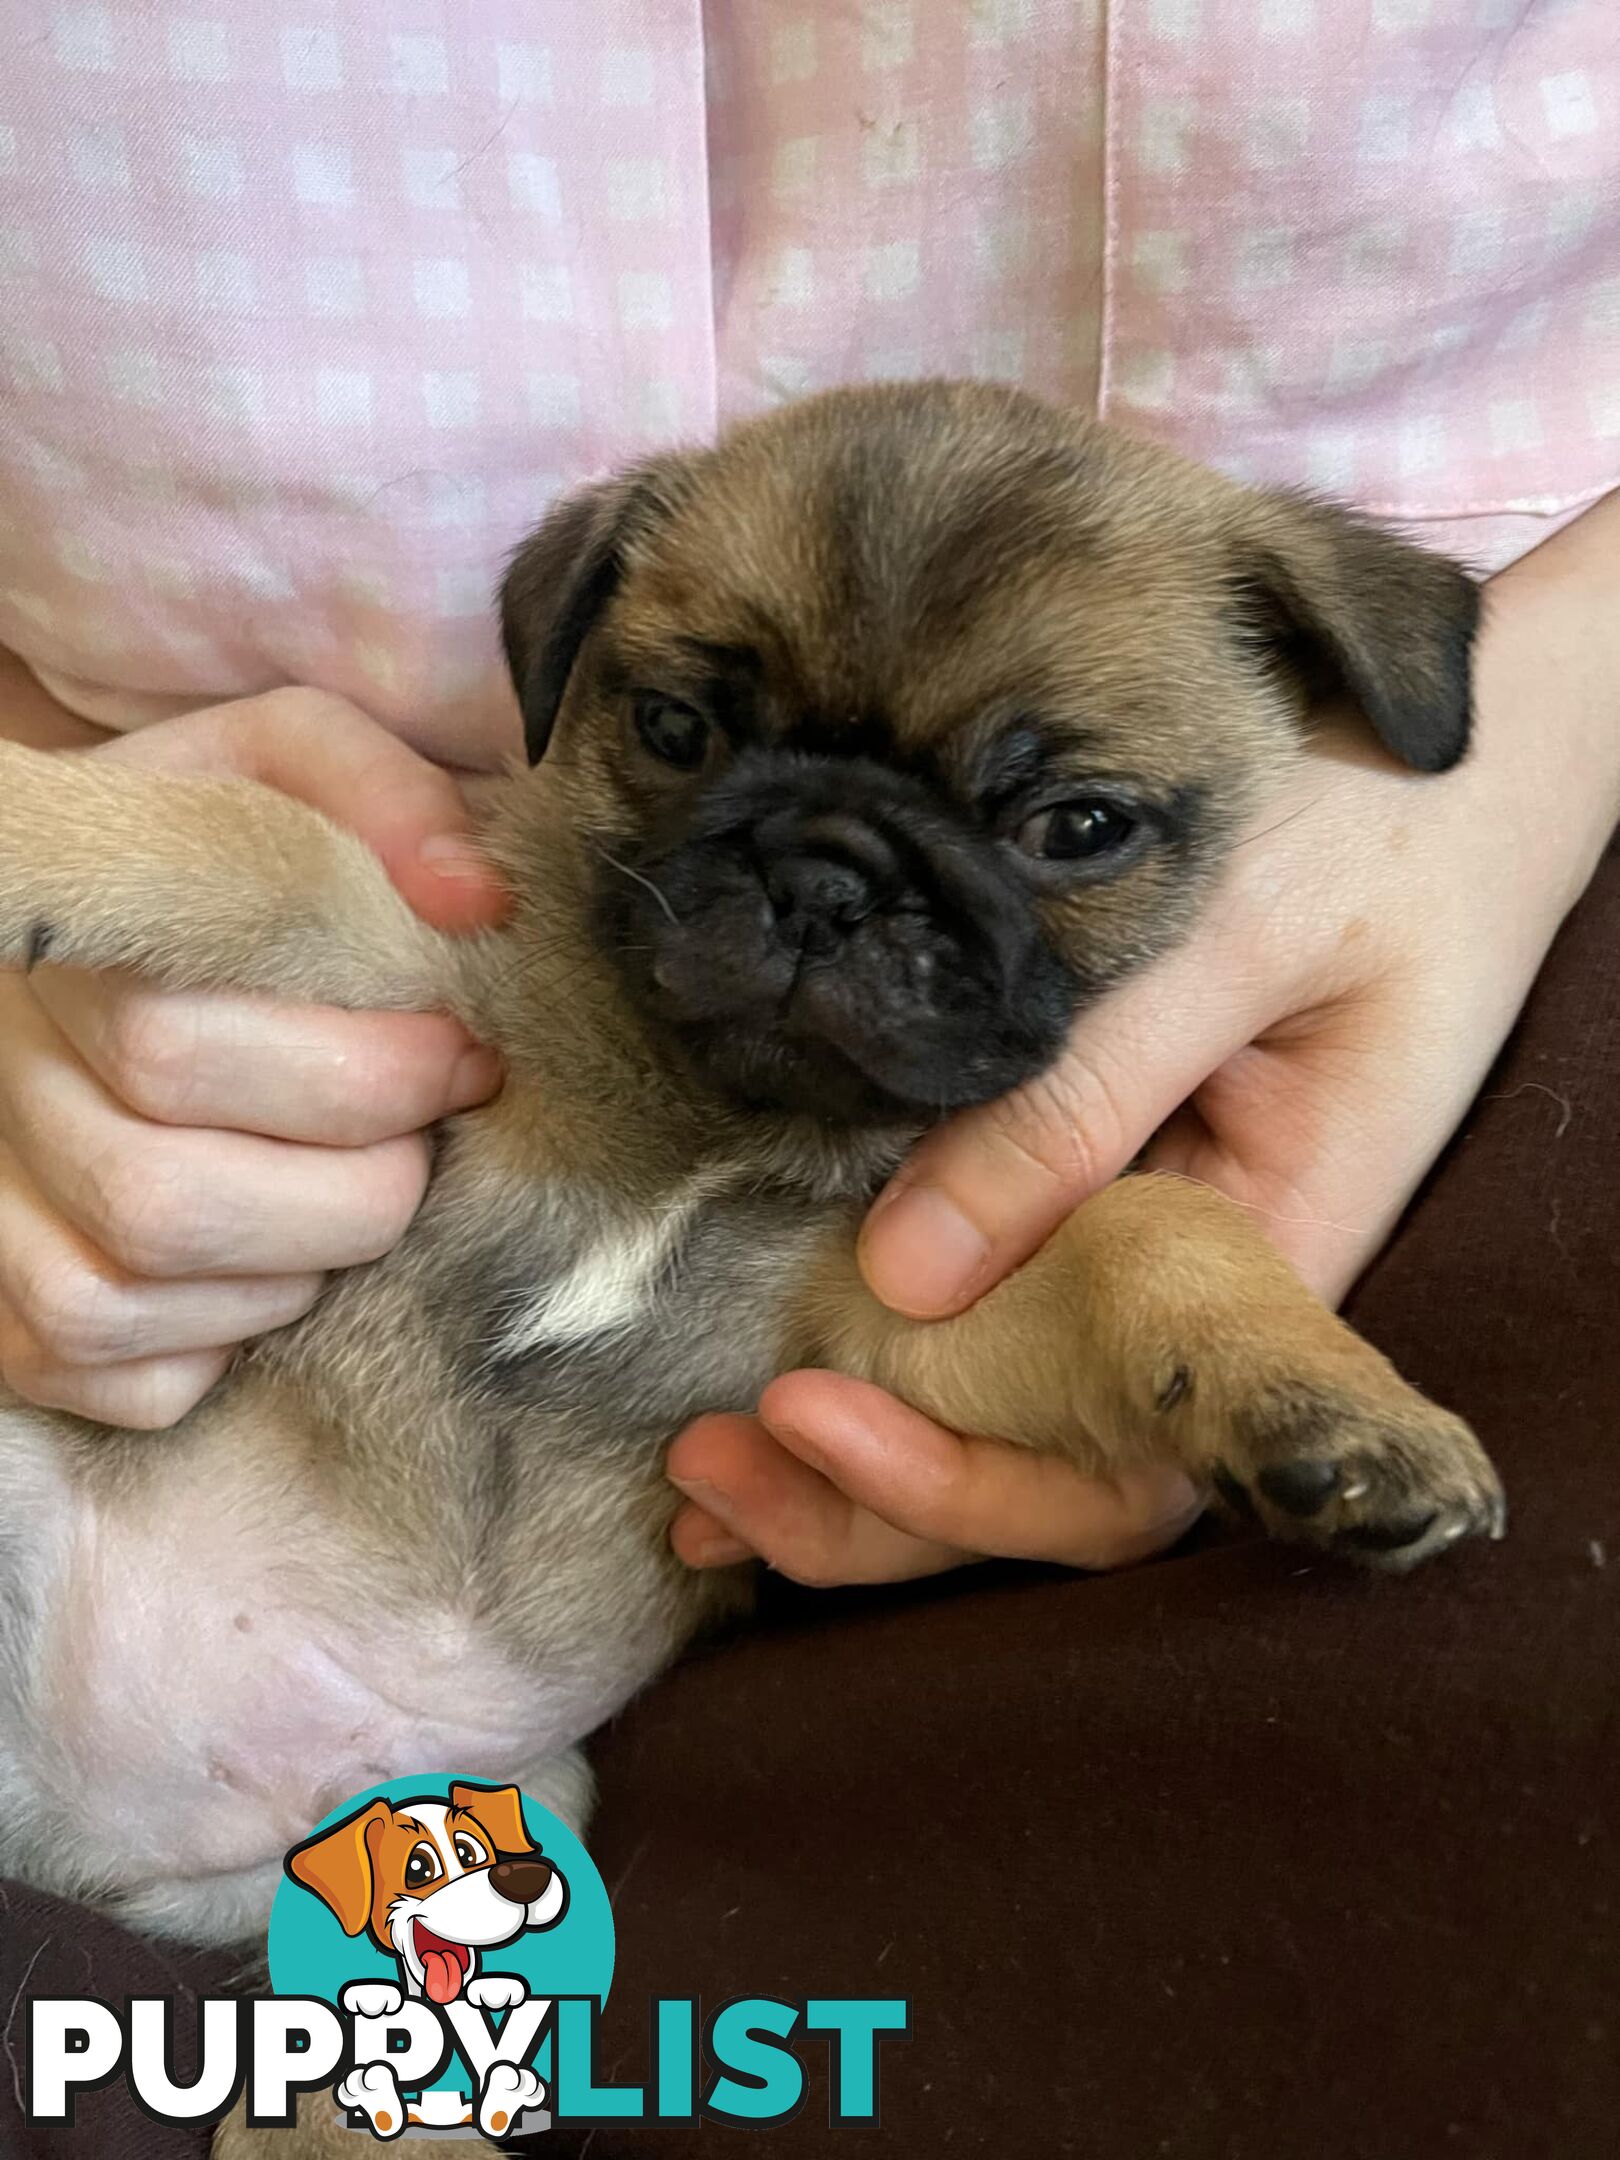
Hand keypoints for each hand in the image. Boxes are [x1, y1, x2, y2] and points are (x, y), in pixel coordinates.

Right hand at [0, 687, 507, 1427]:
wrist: (104, 923)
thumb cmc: (219, 850)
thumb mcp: (292, 762)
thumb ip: (384, 795)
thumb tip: (476, 901)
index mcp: (65, 949)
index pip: (180, 1052)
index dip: (361, 1076)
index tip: (462, 1055)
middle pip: (164, 1201)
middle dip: (357, 1191)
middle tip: (422, 1142)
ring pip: (124, 1300)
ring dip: (295, 1273)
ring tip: (348, 1197)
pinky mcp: (9, 1317)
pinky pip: (119, 1383)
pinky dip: (220, 1352)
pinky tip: (265, 1271)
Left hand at [670, 497, 1619, 1584]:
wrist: (1461, 763)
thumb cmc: (1381, 827)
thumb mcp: (1233, 936)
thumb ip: (1082, 1096)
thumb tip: (903, 1278)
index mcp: (1276, 1258)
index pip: (1128, 1462)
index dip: (967, 1483)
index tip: (809, 1413)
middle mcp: (1209, 1285)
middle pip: (1050, 1470)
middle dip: (875, 1507)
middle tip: (700, 1474)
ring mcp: (1154, 1246)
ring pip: (1016, 1413)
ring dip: (860, 1468)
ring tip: (697, 1481)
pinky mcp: (1105, 1185)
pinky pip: (999, 1306)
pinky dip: (883, 1358)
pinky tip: (765, 1386)